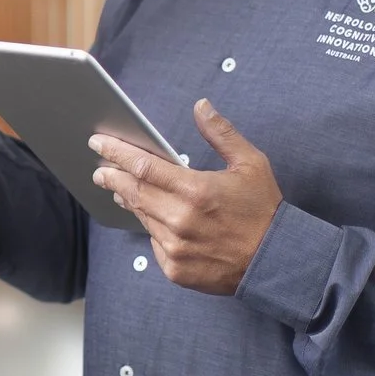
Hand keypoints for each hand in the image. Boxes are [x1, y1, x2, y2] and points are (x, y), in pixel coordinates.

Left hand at [90, 100, 281, 293]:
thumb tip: (201, 106)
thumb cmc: (264, 211)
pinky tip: (155, 219)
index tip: (99, 143)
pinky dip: (152, 229)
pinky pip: (153, 243)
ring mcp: (175, 247)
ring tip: (120, 188)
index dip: (117, 153)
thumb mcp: (250, 164)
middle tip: (100, 169)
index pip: (143, 166)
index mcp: (196, 190)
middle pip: (133, 192)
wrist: (276, 262)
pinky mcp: (175, 269)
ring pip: (142, 217)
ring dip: (129, 201)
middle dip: (112, 177)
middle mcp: (180, 220)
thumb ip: (221, 133)